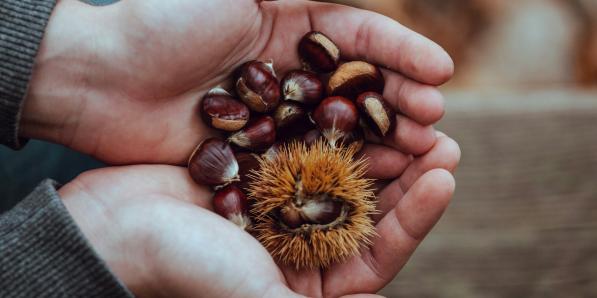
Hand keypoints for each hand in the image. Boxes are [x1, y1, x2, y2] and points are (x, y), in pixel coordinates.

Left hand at [22, 0, 451, 164]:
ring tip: (419, 155)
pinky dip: (339, 168)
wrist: (102, 78)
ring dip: (381, 140)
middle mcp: (291, 70)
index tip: (441, 75)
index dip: (402, 53)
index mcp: (292, 24)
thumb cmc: (166, 22)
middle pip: (359, 86)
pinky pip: (307, 158)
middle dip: (401, 102)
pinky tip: (369, 180)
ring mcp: (277, 113)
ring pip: (341, 126)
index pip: (361, 38)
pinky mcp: (257, 150)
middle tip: (435, 125)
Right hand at [59, 132, 459, 296]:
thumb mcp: (259, 296)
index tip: (444, 177)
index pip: (378, 251)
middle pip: (368, 208)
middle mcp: (300, 243)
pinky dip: (334, 125)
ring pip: (345, 173)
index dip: (416, 216)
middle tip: (442, 139)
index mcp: (308, 281)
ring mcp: (280, 202)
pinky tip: (357, 102)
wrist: (113, 229)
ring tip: (413, 115)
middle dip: (408, 174)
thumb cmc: (185, 268)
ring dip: (379, 145)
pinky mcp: (259, 167)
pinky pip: (309, 143)